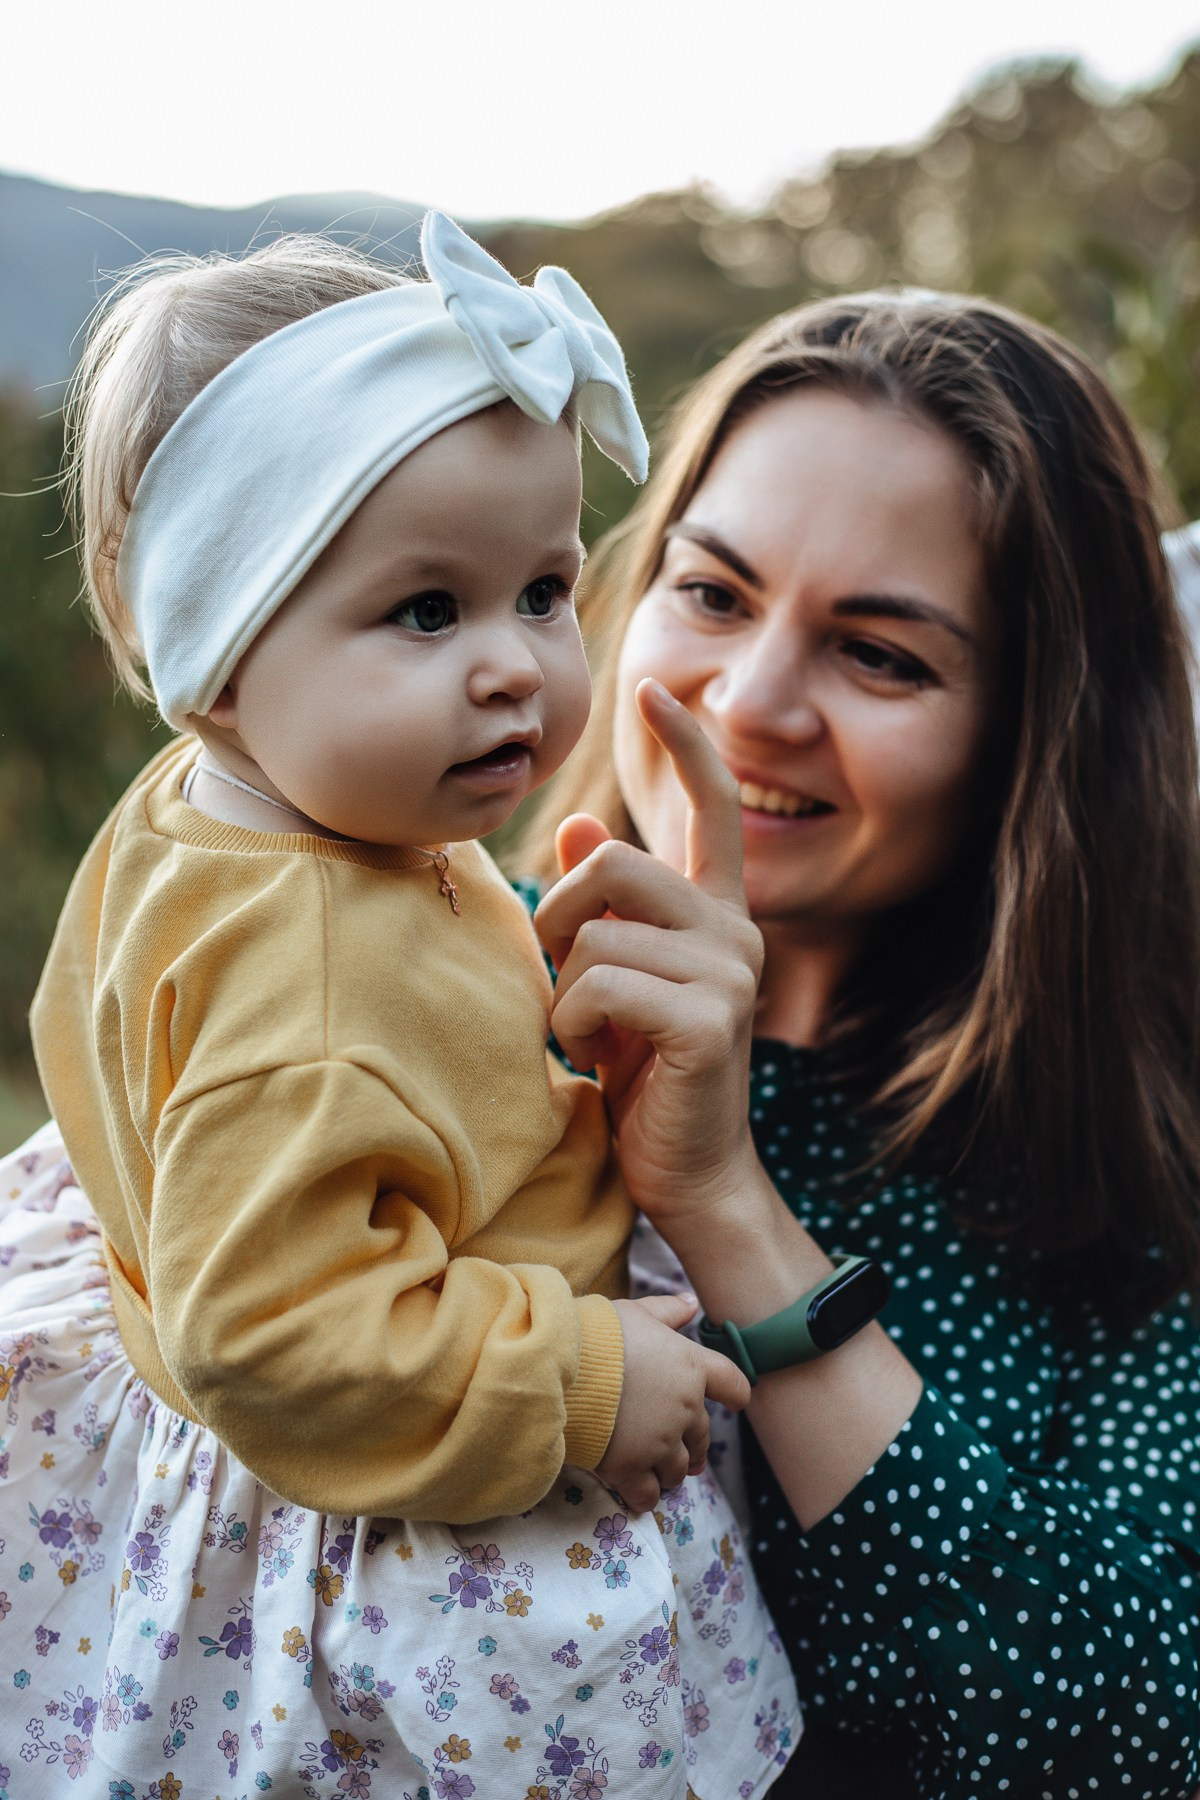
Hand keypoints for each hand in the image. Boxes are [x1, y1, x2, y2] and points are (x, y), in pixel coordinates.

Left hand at [535, 679, 764, 1226]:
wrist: (686, 1174)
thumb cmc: (645, 1078)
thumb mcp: (618, 979)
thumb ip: (603, 908)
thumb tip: (573, 823)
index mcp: (715, 915)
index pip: (711, 807)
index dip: (685, 744)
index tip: (654, 687)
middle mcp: (734, 932)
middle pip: (616, 862)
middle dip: (558, 915)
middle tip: (556, 972)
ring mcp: (729, 974)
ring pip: (596, 932)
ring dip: (562, 990)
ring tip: (582, 1033)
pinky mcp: (710, 1019)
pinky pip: (600, 984)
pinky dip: (571, 1023)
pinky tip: (591, 1057)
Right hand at [595, 1292, 751, 1511]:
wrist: (562, 1366)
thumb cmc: (600, 1332)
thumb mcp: (637, 1312)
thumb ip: (668, 1311)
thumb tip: (691, 1303)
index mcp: (691, 1368)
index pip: (731, 1382)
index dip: (736, 1393)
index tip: (737, 1402)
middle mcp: (684, 1409)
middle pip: (702, 1437)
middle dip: (696, 1447)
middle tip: (689, 1455)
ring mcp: (659, 1442)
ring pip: (677, 1469)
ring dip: (671, 1472)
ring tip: (660, 1473)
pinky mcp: (630, 1468)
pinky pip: (648, 1494)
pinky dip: (646, 1497)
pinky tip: (640, 1496)